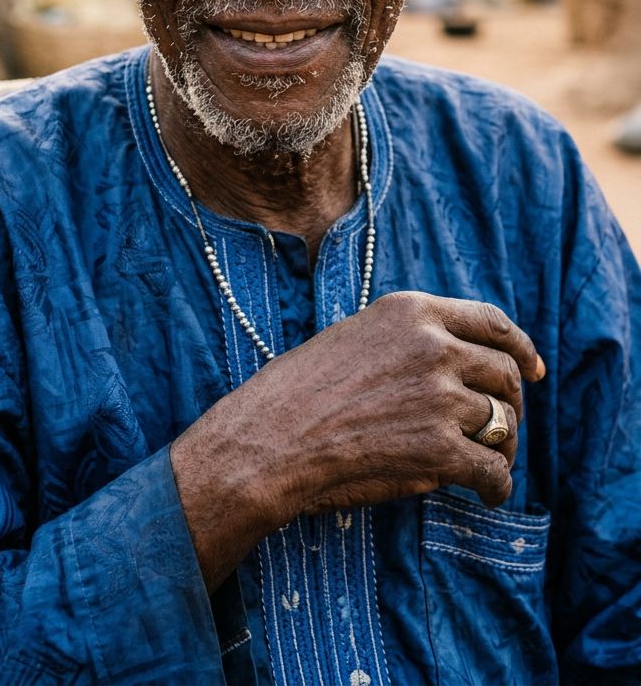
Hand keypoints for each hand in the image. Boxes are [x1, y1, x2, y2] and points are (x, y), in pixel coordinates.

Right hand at [272, 290, 542, 515]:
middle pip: (505, 374)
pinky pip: (494, 470)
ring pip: (504, 423)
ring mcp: (441, 397)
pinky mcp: (440, 449)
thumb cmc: (301, 390)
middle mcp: (435, 346)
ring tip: (487, 465)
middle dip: (510, 404)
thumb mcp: (358, 334)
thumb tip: (457, 360)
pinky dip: (496, 487)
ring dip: (502, 448)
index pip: (492, 322)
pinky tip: (484, 494)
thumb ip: (410, 338)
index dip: (522, 348)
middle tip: (499, 428)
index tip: (533, 371)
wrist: (272, 438)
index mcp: (413, 311)